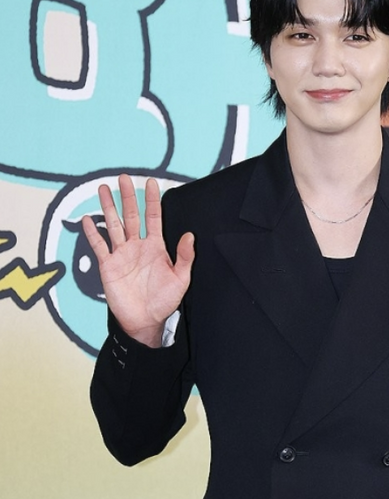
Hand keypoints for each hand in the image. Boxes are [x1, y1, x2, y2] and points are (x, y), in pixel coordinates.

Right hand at [82, 175, 194, 347]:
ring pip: (113, 225)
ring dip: (108, 207)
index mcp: (156, 247)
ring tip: (103, 189)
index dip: (152, 200)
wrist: (145, 320)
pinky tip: (88, 219)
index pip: (153, 217)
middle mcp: (137, 246)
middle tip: (123, 178)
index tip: (151, 182)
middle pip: (131, 215)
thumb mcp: (181, 278)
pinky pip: (99, 246)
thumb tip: (190, 235)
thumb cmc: (164, 301)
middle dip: (127, 196)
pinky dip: (93, 233)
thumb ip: (185, 257)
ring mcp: (121, 254)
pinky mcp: (108, 265)